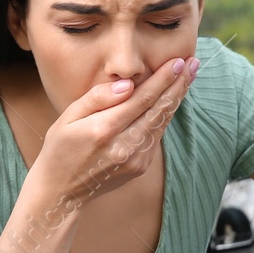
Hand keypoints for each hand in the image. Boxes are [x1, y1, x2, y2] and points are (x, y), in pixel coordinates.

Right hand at [33, 53, 198, 209]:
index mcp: (104, 130)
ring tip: (188, 77)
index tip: (178, 61)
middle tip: (193, 63)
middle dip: (179, 84)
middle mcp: (124, 146)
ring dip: (177, 98)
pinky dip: (165, 115)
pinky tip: (171, 99)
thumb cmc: (60, 149)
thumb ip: (97, 98)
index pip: (142, 99)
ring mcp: (136, 159)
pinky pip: (157, 135)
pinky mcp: (141, 166)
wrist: (61, 191)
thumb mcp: (67, 118)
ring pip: (163, 122)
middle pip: (159, 110)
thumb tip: (128, 84)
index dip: (163, 79)